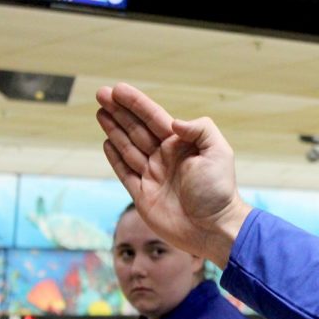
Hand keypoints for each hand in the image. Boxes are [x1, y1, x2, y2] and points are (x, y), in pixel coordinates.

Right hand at [95, 83, 251, 266]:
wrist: (213, 229)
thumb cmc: (218, 191)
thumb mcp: (218, 152)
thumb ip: (200, 129)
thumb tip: (174, 123)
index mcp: (182, 145)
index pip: (154, 118)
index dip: (135, 103)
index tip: (117, 89)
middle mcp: (166, 158)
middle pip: (137, 129)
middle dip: (119, 111)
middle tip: (101, 93)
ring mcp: (153, 176)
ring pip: (128, 147)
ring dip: (114, 129)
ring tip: (100, 112)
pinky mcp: (143, 196)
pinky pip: (125, 172)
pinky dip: (115, 157)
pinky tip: (106, 142)